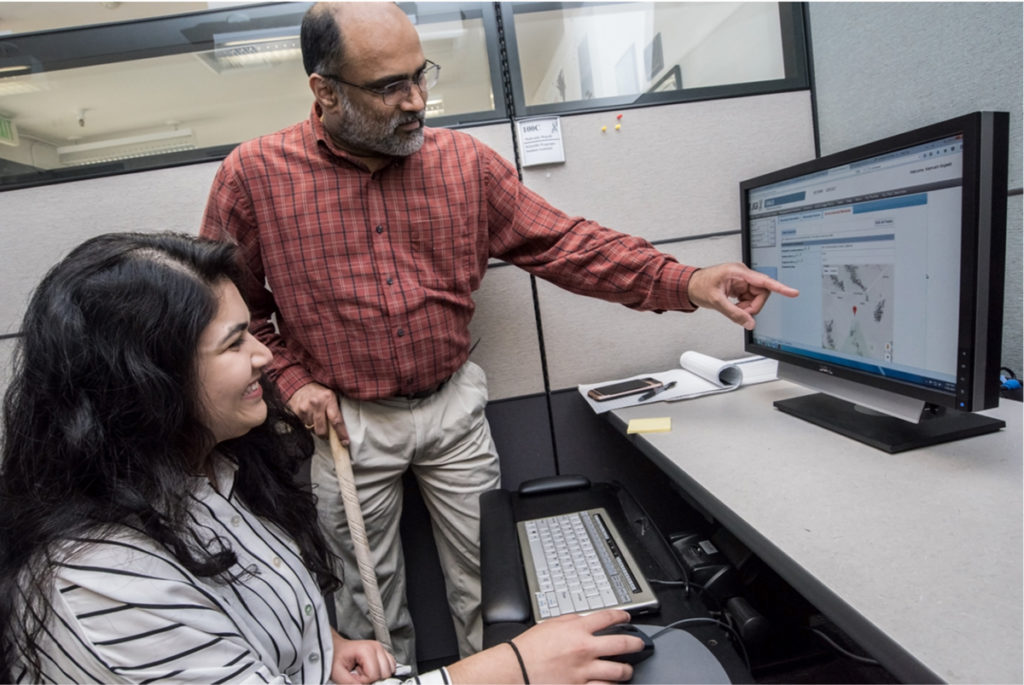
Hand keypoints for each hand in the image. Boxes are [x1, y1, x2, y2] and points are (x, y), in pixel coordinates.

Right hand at [287, 382, 348, 443]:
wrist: (299, 385)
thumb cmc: (319, 392)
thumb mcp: (331, 395)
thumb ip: (336, 409)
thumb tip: (342, 428)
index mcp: (329, 398)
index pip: (336, 420)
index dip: (341, 433)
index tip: (345, 442)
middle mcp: (317, 404)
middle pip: (322, 430)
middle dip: (325, 435)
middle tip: (327, 434)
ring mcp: (305, 408)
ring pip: (312, 429)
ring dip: (315, 428)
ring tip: (316, 419)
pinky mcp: (297, 412)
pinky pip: (304, 425)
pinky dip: (308, 424)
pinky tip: (309, 416)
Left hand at [329, 629, 395, 683]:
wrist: (336, 648)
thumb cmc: (336, 657)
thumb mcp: (337, 672)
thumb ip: (349, 683)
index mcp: (366, 650)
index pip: (374, 674)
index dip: (364, 681)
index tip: (354, 676)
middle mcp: (377, 647)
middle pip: (385, 673)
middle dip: (372, 678)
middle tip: (359, 674)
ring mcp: (381, 649)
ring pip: (390, 670)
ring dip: (378, 675)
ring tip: (364, 671)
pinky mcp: (383, 652)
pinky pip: (391, 666)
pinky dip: (382, 672)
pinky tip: (370, 670)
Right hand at [447, 609, 636, 683]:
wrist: (517, 668)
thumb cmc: (529, 647)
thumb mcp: (551, 623)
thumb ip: (572, 620)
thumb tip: (587, 620)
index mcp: (577, 629)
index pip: (608, 618)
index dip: (622, 617)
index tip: (627, 619)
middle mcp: (585, 649)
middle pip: (622, 645)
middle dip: (636, 644)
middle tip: (640, 645)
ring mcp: (584, 671)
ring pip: (618, 672)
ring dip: (626, 670)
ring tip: (627, 670)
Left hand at [688, 262, 797, 329]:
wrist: (689, 285)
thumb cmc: (699, 286)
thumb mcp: (716, 302)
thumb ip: (734, 313)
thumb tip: (749, 323)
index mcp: (738, 272)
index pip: (764, 281)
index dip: (780, 288)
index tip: (793, 292)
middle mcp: (742, 275)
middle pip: (762, 293)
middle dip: (754, 306)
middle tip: (741, 312)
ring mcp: (742, 281)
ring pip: (756, 298)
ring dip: (748, 307)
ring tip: (735, 309)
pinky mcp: (740, 288)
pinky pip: (750, 299)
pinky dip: (744, 307)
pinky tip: (735, 307)